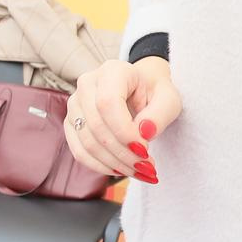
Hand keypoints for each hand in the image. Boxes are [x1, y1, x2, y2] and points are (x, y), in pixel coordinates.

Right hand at [65, 57, 181, 182]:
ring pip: (87, 143)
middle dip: (123, 153)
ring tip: (139, 170)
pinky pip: (80, 152)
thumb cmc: (155, 94)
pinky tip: (121, 170)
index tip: (145, 150)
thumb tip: (144, 133)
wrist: (141, 91)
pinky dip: (101, 166)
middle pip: (96, 126)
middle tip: (147, 167)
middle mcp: (87, 84)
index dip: (124, 131)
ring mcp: (75, 104)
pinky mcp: (72, 123)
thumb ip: (160, 114)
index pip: (107, 103)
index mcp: (112, 71)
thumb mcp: (169, 100)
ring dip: (114, 163)